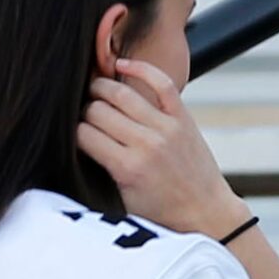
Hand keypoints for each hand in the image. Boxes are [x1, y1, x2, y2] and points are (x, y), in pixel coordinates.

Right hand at [77, 60, 248, 239]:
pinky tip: (121, 65)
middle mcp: (146, 144)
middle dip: (83, 112)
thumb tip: (73, 142)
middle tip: (83, 116)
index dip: (73, 133)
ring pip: (119, 91)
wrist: (206, 212)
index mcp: (127, 168)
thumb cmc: (162, 212)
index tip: (74, 136)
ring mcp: (166, 127)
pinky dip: (139, 68)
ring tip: (94, 92)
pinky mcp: (182, 117)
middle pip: (96, 109)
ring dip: (100, 87)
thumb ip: (99, 170)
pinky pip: (160, 81)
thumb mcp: (123, 201)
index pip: (82, 133)